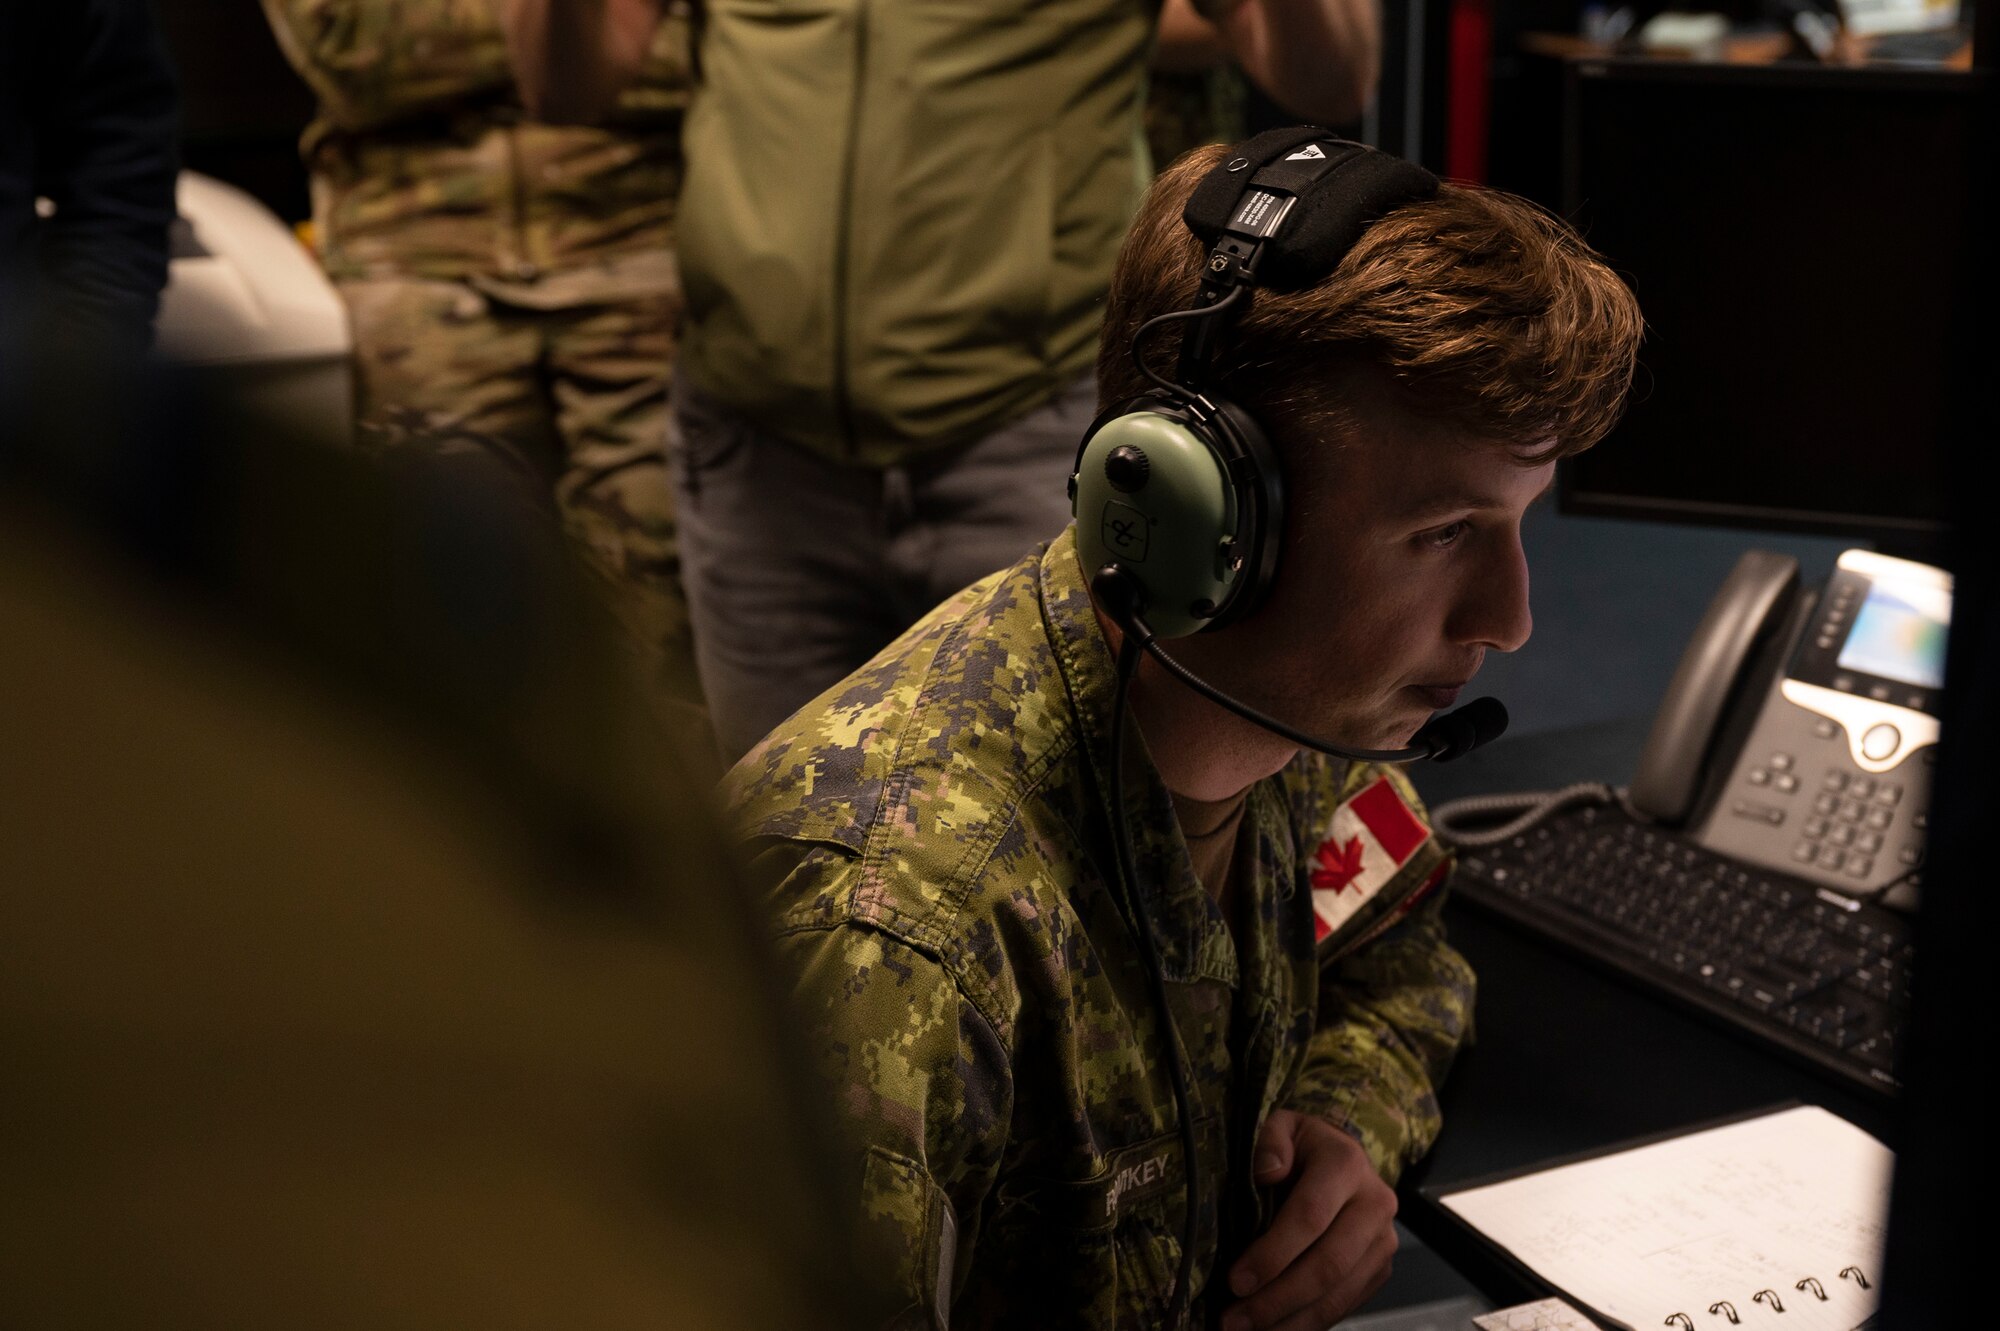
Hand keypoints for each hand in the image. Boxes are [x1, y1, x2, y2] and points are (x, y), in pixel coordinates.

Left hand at [1219, 1110, 1397, 1330]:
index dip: (1272, 1254)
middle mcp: (1374, 1204)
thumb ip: (1271, 1141)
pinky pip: (1345, 1304)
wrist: (1343, 1160)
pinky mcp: (1379, 1269)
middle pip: (1327, 1264)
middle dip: (1277, 1298)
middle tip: (1234, 1319)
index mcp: (1346, 1164)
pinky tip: (1275, 1327)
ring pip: (1338, 1293)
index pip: (1310, 1216)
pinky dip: (1308, 1322)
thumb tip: (1268, 1173)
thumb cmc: (1303, 1147)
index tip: (1236, 1280)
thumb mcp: (1283, 1126)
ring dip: (1290, 1319)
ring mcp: (1382, 1241)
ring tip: (1245, 1329)